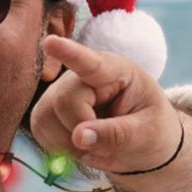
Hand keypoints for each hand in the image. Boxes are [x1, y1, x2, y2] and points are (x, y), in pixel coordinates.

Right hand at [31, 36, 180, 174]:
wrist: (141, 143)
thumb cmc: (150, 129)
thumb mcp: (147, 133)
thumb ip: (118, 135)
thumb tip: (79, 137)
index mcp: (114, 71)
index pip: (90, 62)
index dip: (69, 52)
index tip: (51, 43)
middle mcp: (81, 76)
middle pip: (65, 102)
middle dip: (82, 131)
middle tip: (107, 144)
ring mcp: (59, 92)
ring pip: (46, 118)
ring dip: (71, 144)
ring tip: (97, 144)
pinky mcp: (46, 112)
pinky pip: (40, 131)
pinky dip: (61, 148)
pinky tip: (81, 146)